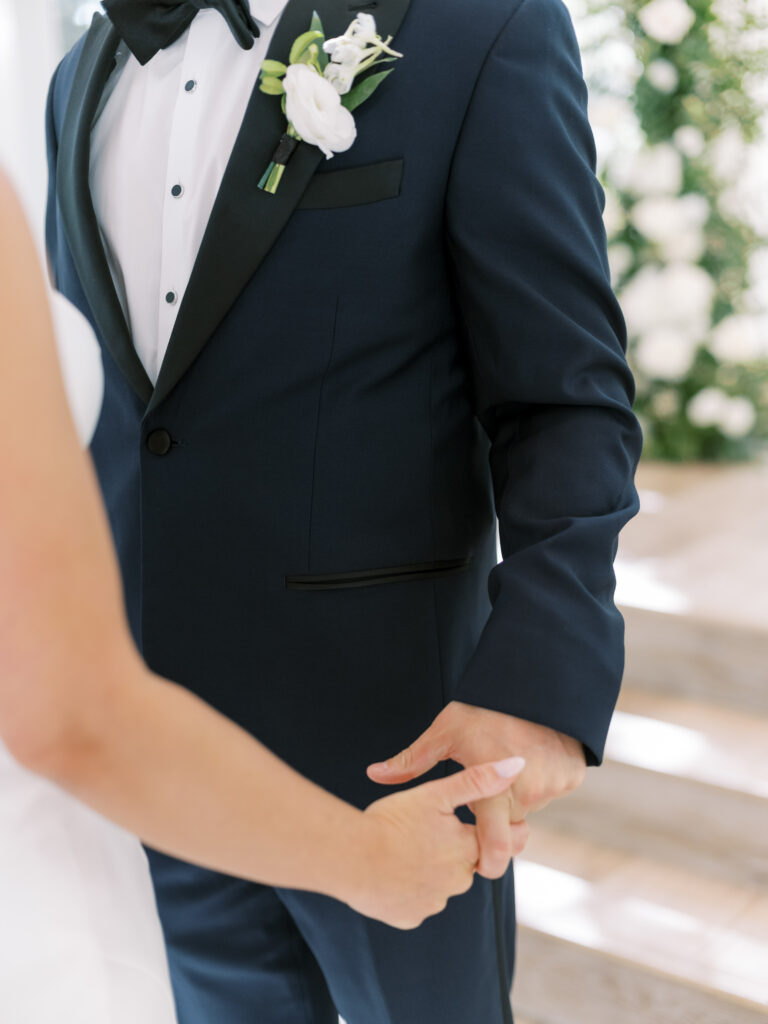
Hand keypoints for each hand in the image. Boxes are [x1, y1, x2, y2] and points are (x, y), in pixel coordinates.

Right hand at [344, 757, 525, 928]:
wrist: (351, 858)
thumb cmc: (392, 821)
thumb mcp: (435, 794)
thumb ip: (477, 780)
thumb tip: (517, 764)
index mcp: (466, 848)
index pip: (494, 840)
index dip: (488, 828)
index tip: (481, 823)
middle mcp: (457, 881)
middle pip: (464, 862)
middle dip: (453, 848)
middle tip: (427, 830)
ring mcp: (434, 902)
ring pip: (442, 883)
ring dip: (432, 868)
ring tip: (407, 847)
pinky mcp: (411, 917)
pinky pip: (418, 901)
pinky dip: (410, 887)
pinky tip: (394, 870)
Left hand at [367, 702, 586, 879]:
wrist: (534, 680)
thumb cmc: (484, 707)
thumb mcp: (444, 732)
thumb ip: (412, 761)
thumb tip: (373, 774)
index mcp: (495, 792)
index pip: (494, 847)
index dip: (487, 861)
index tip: (477, 862)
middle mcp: (529, 795)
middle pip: (510, 823)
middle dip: (497, 812)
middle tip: (487, 785)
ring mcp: (555, 786)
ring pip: (530, 805)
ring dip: (519, 793)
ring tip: (508, 758)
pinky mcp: (572, 776)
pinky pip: (552, 788)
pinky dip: (542, 778)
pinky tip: (530, 753)